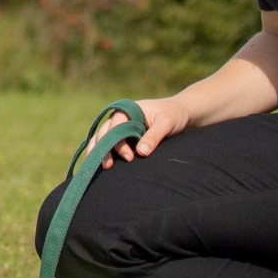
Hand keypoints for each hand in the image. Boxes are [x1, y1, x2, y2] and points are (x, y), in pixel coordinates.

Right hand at [85, 95, 199, 169]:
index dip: (118, 142)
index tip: (129, 158)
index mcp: (128, 109)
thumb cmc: (173, 115)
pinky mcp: (121, 136)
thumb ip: (154, 136)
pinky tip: (99, 164)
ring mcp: (118, 126)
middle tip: (108, 166)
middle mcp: (119, 117)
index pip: (115, 125)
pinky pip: (107, 143)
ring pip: (101, 138)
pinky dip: (102, 152)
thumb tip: (141, 153)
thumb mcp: (166, 123)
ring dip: (99, 152)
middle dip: (103, 149)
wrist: (179, 114)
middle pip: (104, 132)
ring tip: (101, 167)